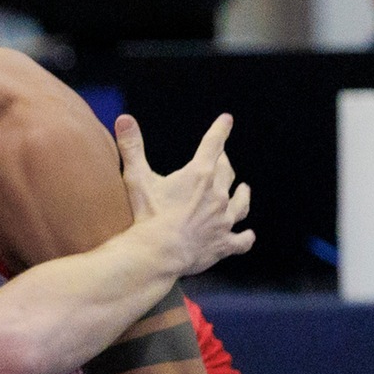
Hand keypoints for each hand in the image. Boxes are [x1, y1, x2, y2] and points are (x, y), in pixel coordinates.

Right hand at [115, 112, 254, 276]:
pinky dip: (245, 237)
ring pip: (241, 203)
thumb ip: (131, 147)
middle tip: (221, 158)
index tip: (227, 120)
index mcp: (199, 175)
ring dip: (243, 195)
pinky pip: (241, 240)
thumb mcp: (136, 179)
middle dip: (224, 162)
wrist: (158, 255)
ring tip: (244, 189)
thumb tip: (124, 118)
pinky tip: (248, 235)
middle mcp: (218, 195)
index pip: (213, 144)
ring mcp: (223, 220)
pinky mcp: (224, 244)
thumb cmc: (147, 217)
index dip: (220, 130)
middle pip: (227, 172)